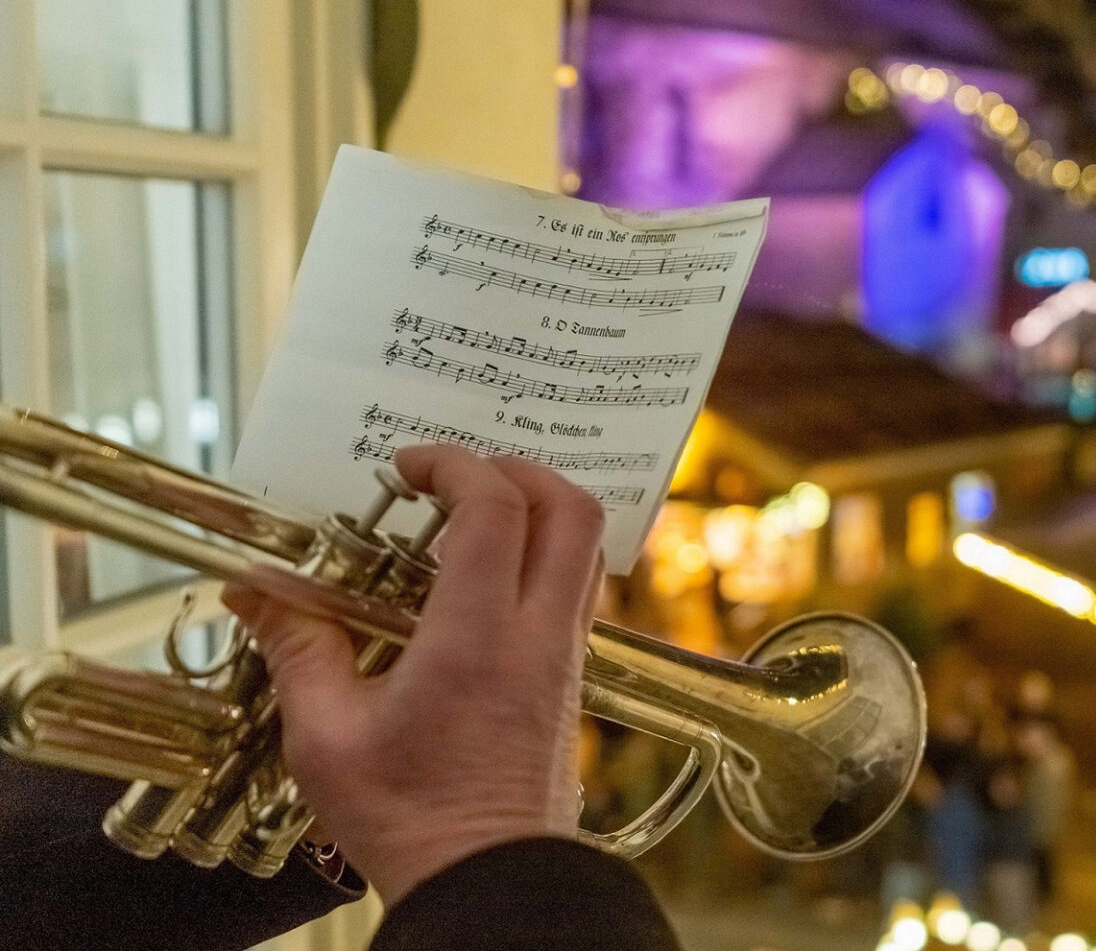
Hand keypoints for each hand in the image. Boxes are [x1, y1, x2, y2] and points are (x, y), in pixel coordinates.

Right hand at [223, 446, 605, 902]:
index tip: (409, 465)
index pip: (496, 508)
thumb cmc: (409, 820)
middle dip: (516, 469)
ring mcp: (565, 657)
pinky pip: (576, 592)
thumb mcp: (325, 736)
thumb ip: (298, 647)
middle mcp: (539, 635)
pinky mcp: (569, 681)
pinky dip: (543, 558)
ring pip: (585, 549)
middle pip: (571, 510)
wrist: (485, 883)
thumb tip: (257, 590)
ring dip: (538, 510)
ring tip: (469, 518)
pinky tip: (484, 580)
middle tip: (455, 476)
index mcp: (480, 636)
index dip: (455, 465)